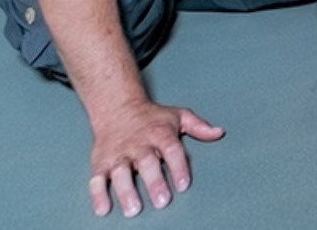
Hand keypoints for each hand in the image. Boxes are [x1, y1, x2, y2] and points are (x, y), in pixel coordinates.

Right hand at [88, 101, 224, 217]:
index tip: (184, 184)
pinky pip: (96, 179)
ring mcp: (119, 154)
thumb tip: (219, 133)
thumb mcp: (178, 116)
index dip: (178, 166)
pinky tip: (103, 209)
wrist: (117, 108)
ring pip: (120, 172)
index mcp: (159, 133)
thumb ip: (198, 127)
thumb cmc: (152, 118)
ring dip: (125, 191)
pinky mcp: (101, 163)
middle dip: (154, 181)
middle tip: (162, 201)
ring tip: (133, 209)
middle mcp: (138, 144)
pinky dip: (97, 194)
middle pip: (146, 162)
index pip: (171, 149)